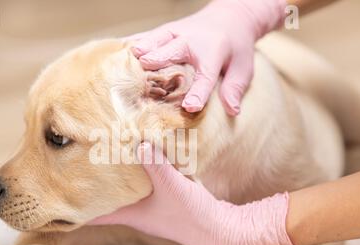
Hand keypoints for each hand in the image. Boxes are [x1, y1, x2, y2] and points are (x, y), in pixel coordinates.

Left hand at [89, 142, 294, 244]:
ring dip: (111, 174)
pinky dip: (134, 168)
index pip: (91, 213)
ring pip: (120, 187)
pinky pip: (140, 180)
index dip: (70, 207)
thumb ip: (156, 164)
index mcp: (129, 213)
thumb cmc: (194, 216)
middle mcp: (133, 209)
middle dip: (88, 181)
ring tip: (97, 152)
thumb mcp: (173, 187)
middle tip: (72, 160)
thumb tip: (138, 141)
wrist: (220, 228)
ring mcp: (146, 203)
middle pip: (102, 196)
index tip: (51, 194)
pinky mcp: (160, 195)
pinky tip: (135, 151)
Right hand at [130, 0, 286, 113]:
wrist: (229, 17)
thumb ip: (235, 88)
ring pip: (155, 40)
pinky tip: (116, 53)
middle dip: (158, 62)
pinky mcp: (165, 31)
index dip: (198, 92)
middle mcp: (192, 40)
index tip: (190, 107)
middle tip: (142, 75)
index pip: (205, 76)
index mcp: (213, 52)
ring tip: (124, 62)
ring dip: (141, 50)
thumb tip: (233, 111)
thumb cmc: (235, 49)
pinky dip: (132, 44)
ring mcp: (176, 33)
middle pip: (173, 51)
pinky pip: (146, 36)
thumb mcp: (243, 68)